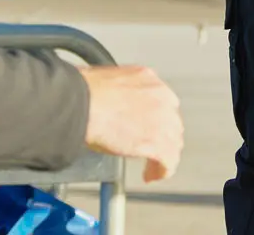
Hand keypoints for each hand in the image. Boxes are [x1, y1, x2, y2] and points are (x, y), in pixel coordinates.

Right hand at [78, 64, 182, 182]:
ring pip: (173, 142)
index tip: (149, 127)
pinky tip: (151, 175)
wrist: (80, 104)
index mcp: (148, 78)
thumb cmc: (84, 93)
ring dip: (164, 156)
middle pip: (172, 122)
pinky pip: (169, 161)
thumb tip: (113, 105)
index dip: (157, 118)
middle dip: (164, 137)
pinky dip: (162, 170)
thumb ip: (121, 94)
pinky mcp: (156, 142)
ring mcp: (162, 120)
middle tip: (152, 149)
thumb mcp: (109, 82)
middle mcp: (161, 97)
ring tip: (152, 167)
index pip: (163, 101)